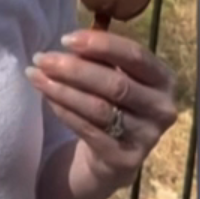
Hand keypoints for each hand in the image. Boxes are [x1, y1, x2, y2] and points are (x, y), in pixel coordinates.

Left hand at [26, 29, 178, 186]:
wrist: (113, 155)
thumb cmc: (114, 103)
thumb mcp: (116, 76)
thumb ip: (102, 59)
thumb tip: (71, 43)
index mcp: (164, 80)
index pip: (136, 55)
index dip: (100, 45)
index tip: (65, 38)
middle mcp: (162, 109)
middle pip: (115, 84)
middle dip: (74, 69)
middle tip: (41, 58)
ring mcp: (146, 137)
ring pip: (99, 108)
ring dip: (62, 89)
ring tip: (35, 75)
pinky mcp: (125, 160)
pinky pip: (88, 129)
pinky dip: (64, 111)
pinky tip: (46, 97)